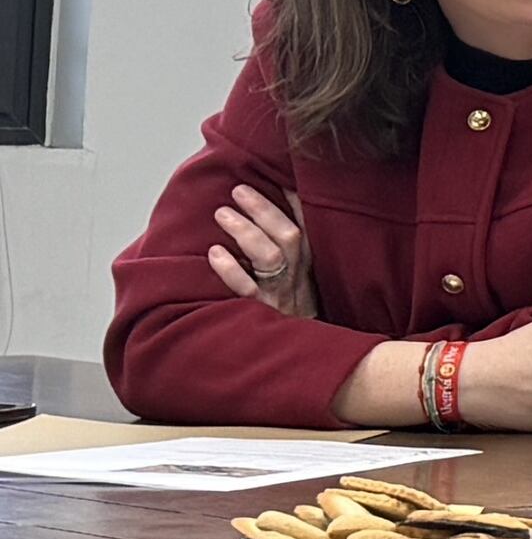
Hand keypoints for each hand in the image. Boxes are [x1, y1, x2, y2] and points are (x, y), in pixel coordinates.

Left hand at [205, 185, 314, 321]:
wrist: (302, 359)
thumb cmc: (293, 316)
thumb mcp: (301, 283)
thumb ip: (289, 254)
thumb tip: (272, 217)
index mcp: (309, 266)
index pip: (306, 227)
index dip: (295, 203)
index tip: (278, 179)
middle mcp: (299, 277)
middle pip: (289, 236)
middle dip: (264, 210)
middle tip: (239, 191)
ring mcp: (282, 295)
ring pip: (270, 257)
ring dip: (246, 232)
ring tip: (222, 214)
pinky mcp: (263, 313)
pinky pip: (248, 289)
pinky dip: (231, 270)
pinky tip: (214, 254)